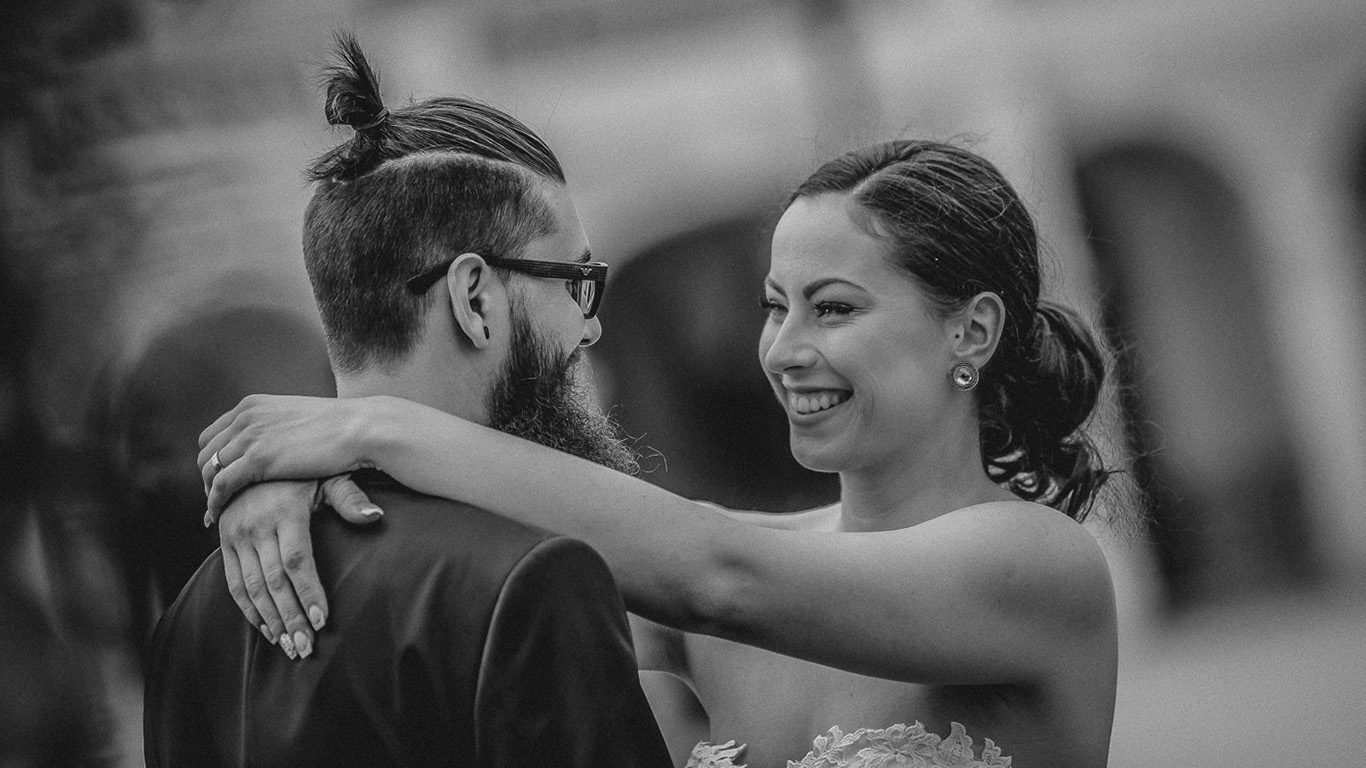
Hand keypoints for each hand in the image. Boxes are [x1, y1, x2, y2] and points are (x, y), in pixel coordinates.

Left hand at [198, 394, 382, 522]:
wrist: (361, 428)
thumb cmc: (341, 428)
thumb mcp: (298, 419)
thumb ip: (278, 428)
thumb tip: (275, 443)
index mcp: (253, 405)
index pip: (214, 434)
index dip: (214, 459)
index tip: (221, 479)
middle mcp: (246, 416)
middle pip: (206, 452)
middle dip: (208, 477)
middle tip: (218, 499)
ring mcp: (250, 435)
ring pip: (209, 469)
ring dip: (209, 492)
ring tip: (217, 511)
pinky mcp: (258, 458)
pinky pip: (221, 484)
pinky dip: (215, 502)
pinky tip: (219, 516)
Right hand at [218, 476, 383, 658]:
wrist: (254, 456)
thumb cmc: (304, 471)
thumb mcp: (328, 476)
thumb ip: (349, 498)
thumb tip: (375, 517)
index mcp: (284, 511)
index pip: (296, 560)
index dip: (309, 591)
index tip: (322, 621)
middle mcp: (256, 525)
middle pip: (274, 581)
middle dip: (291, 618)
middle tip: (307, 648)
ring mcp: (236, 535)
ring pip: (253, 588)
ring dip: (272, 621)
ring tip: (291, 648)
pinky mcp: (225, 543)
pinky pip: (234, 583)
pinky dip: (250, 611)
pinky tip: (269, 631)